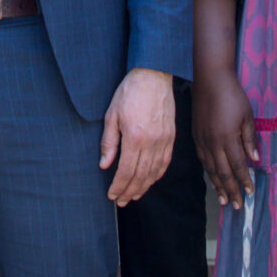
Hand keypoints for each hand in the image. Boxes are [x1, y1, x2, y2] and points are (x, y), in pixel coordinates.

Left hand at [99, 68, 175, 207]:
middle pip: (141, 175)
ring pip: (154, 172)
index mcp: (135, 136)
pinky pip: (165, 163)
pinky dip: (157, 176)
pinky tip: (149, 181)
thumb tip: (104, 165)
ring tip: (133, 196)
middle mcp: (152, 142)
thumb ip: (109, 141)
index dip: (119, 186)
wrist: (154, 75)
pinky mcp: (171, 137)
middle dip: (129, 191)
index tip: (112, 195)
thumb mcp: (112, 114)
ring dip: (143, 187)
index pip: (126, 170)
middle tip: (121, 201)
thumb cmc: (130, 92)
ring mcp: (164, 140)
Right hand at [193, 65, 260, 208]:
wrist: (209, 79)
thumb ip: (249, 138)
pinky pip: (202, 159)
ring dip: (217, 185)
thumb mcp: (247, 115)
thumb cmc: (232, 95)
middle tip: (237, 206)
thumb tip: (254, 159)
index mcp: (227, 137)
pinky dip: (208, 172)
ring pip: (210, 168)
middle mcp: (213, 142)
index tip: (250, 192)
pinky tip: (212, 178)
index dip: (244, 180)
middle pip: (222, 172)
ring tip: (223, 200)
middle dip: (231, 190)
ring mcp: (202, 139)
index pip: (237, 165)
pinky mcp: (196, 135)